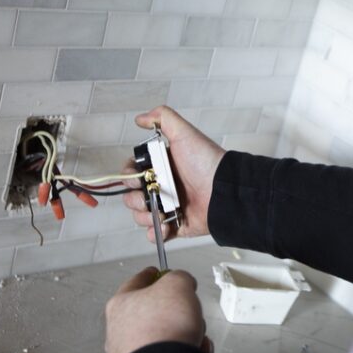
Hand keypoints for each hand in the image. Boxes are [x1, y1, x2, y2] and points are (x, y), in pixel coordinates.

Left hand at [104, 267, 212, 352]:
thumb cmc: (163, 328)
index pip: (137, 281)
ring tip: (195, 336)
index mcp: (121, 304)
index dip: (152, 275)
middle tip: (188, 310)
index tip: (160, 272)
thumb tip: (182, 282)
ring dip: (184, 334)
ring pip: (163, 336)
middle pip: (153, 312)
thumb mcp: (178, 285)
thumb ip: (180, 277)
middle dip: (176, 311)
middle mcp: (120, 330)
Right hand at [122, 106, 224, 243]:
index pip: (132, 174)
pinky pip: (155, 234)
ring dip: (144, 216)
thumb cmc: (206, 162)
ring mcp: (168, 207)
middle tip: (151, 194)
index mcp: (161, 168)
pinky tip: (163, 226)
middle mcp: (162, 187)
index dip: (129, 177)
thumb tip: (140, 118)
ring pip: (140, 215)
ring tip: (161, 212)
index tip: (136, 178)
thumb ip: (163, 118)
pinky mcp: (175, 225)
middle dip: (135, 199)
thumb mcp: (184, 133)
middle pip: (132, 197)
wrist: (224, 190)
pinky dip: (155, 233)